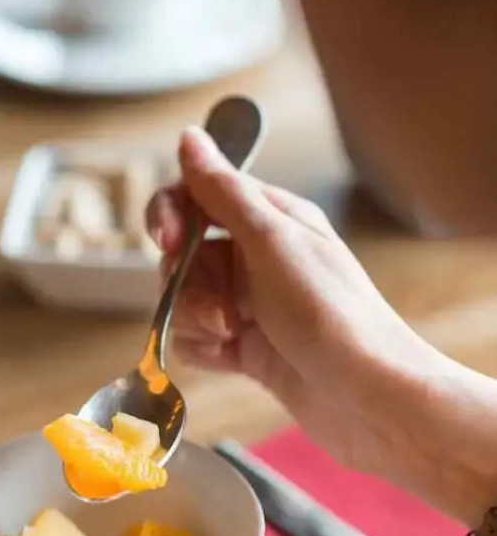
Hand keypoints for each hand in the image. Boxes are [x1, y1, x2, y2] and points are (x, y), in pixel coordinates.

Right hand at [146, 128, 496, 524]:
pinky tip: (230, 358)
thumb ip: (223, 191)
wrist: (366, 398)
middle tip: (219, 306)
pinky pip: (197, 341)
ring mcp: (251, 306)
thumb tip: (190, 137)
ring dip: (195, 318)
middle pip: (184, 255)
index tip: (169, 240)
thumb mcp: (272, 241)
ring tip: (231, 335)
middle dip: (186, 281)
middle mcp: (258, 258)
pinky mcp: (248, 350)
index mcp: (270, 220)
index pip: (197, 197)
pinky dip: (204, 350)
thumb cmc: (331, 313)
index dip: (173, 216)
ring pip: (186, 300)